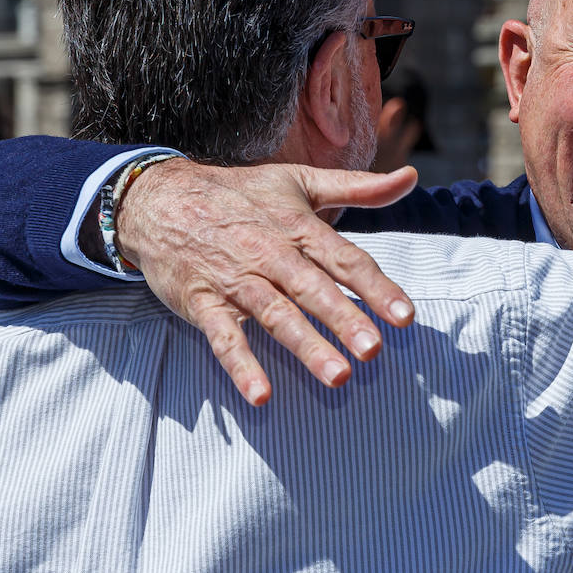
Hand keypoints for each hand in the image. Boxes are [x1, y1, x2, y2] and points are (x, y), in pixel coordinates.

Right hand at [115, 159, 418, 405]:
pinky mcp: (203, 301)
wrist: (160, 199)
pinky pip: (223, 337)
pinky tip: (262, 394)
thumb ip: (359, 186)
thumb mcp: (301, 181)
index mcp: (298, 226)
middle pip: (312, 288)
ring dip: (305, 346)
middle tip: (373, 350)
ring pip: (274, 314)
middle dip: (343, 319)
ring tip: (338, 377)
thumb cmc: (242, 194)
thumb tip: (412, 177)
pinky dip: (241, 365)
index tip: (406, 317)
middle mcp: (269, 253)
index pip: (345, 259)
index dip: (376, 287)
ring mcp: (235, 279)